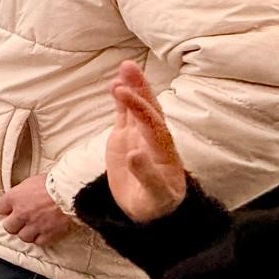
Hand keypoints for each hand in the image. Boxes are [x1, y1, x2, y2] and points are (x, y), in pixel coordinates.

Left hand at [0, 175, 74, 246]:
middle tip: (21, 221)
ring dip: (28, 233)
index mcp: (14, 197)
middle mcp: (21, 213)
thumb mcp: (32, 181)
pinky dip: (41, 239)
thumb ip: (22, 192)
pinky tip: (45, 233)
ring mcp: (34, 225)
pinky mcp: (48, 234)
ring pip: (23, 237)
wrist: (71, 191)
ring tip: (34, 228)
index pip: (0, 208)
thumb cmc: (54, 182)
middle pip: (8, 227)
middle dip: (14, 224)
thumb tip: (20, 196)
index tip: (10, 209)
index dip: (6, 209)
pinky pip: (39, 242)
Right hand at [103, 60, 186, 222]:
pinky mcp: (126, 138)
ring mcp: (139, 136)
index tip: (124, 94)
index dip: (139, 107)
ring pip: (137, 107)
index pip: (152, 123)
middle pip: (149, 108)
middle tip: (128, 68)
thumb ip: (147, 175)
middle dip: (140, 89)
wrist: (150, 211)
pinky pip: (125, 115)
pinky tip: (115, 85)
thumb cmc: (157, 204)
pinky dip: (121, 100)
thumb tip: (135, 153)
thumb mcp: (156, 196)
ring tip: (125, 67)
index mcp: (163, 150)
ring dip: (132, 87)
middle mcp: (153, 138)